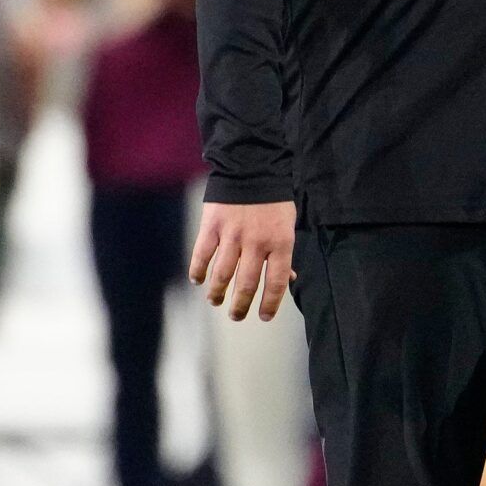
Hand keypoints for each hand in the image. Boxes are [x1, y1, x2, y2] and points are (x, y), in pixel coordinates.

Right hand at [189, 200, 296, 321]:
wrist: (251, 168)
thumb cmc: (273, 201)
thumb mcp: (287, 225)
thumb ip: (284, 253)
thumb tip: (288, 279)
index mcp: (280, 242)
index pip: (276, 281)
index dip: (270, 303)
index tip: (263, 316)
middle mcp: (256, 242)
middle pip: (247, 283)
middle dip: (241, 305)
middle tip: (237, 316)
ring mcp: (232, 235)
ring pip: (222, 275)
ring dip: (217, 293)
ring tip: (216, 301)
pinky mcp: (211, 227)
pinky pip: (201, 256)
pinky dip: (198, 271)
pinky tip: (197, 280)